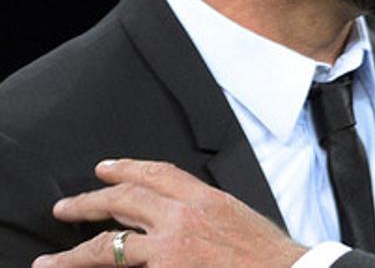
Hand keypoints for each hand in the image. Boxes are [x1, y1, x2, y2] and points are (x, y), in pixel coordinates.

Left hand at [32, 159, 306, 266]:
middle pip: (125, 200)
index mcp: (206, 199)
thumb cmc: (270, 254)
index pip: (158, 173)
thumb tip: (179, 216)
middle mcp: (183, 217)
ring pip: (109, 245)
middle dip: (90, 201)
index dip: (127, 168)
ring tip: (51, 261)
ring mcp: (170, 248)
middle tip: (66, 207)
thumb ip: (206, 213)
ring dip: (75, 253)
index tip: (106, 168)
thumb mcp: (238, 217)